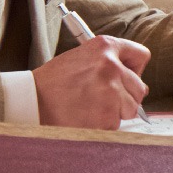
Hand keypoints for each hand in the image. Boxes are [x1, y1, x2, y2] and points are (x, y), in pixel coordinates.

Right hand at [33, 35, 150, 129]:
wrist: (31, 101)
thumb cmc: (53, 82)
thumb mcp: (81, 58)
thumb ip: (108, 64)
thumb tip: (137, 85)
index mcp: (105, 46)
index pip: (141, 55)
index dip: (135, 69)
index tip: (128, 77)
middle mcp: (111, 66)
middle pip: (140, 88)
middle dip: (126, 97)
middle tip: (102, 99)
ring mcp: (111, 92)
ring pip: (130, 108)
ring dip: (115, 112)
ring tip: (90, 108)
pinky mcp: (107, 115)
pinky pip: (116, 124)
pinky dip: (103, 125)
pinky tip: (85, 118)